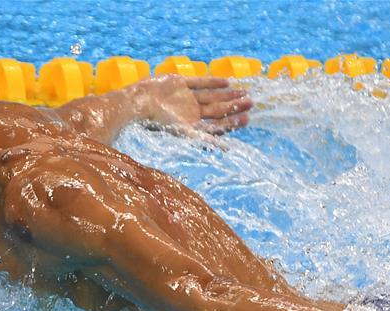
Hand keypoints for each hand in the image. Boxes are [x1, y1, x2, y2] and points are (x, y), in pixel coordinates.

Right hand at [137, 75, 251, 134]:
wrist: (138, 103)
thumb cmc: (159, 122)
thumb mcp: (185, 132)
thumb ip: (206, 139)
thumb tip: (228, 150)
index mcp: (190, 126)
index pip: (216, 125)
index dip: (231, 122)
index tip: (247, 118)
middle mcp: (189, 113)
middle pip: (217, 110)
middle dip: (234, 106)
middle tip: (251, 102)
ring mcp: (185, 98)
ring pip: (211, 96)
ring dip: (228, 95)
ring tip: (244, 92)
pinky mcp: (178, 82)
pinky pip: (199, 82)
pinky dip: (213, 82)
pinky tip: (227, 82)